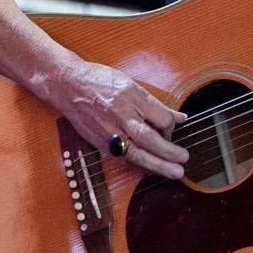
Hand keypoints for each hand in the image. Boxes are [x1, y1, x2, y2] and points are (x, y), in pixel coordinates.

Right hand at [41, 58, 188, 179]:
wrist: (68, 85)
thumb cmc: (100, 81)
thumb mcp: (132, 84)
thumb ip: (156, 104)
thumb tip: (180, 117)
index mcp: (131, 97)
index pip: (160, 118)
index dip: (171, 127)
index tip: (172, 129)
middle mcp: (120, 114)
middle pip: (149, 138)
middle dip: (169, 152)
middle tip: (184, 159)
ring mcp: (108, 130)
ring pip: (136, 153)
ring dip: (157, 165)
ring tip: (174, 172)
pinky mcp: (100, 142)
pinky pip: (122, 157)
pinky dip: (138, 164)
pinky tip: (151, 169)